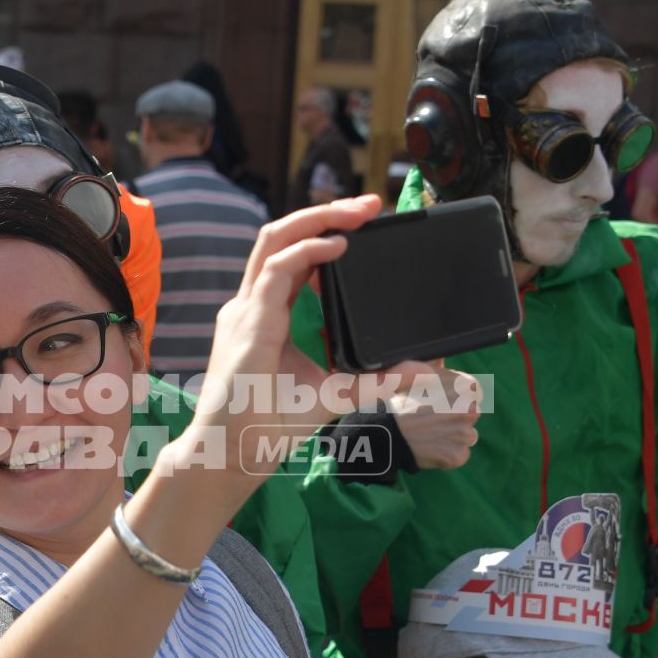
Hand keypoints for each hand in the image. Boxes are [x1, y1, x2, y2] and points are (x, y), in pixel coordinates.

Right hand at [173, 196, 403, 495]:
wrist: (236, 452)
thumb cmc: (271, 425)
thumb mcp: (337, 392)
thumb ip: (376, 378)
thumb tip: (421, 368)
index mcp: (265, 314)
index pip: (292, 257)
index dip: (324, 234)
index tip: (363, 226)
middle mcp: (252, 304)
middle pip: (282, 237)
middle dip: (326, 213)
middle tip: (370, 205)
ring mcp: (246, 309)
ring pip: (274, 240)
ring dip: (317, 219)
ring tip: (356, 213)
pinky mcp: (248, 321)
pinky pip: (277, 270)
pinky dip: (309, 251)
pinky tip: (339, 246)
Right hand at [386, 360, 480, 470]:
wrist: (385, 431)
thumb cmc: (399, 400)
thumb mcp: (416, 373)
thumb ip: (434, 366)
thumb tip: (440, 359)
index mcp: (466, 386)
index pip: (472, 392)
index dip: (455, 397)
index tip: (440, 402)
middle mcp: (472, 409)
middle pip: (470, 414)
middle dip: (456, 416)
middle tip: (431, 418)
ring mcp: (466, 434)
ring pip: (466, 435)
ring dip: (453, 436)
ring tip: (429, 433)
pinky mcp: (458, 455)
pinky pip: (458, 454)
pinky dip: (447, 453)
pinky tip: (430, 447)